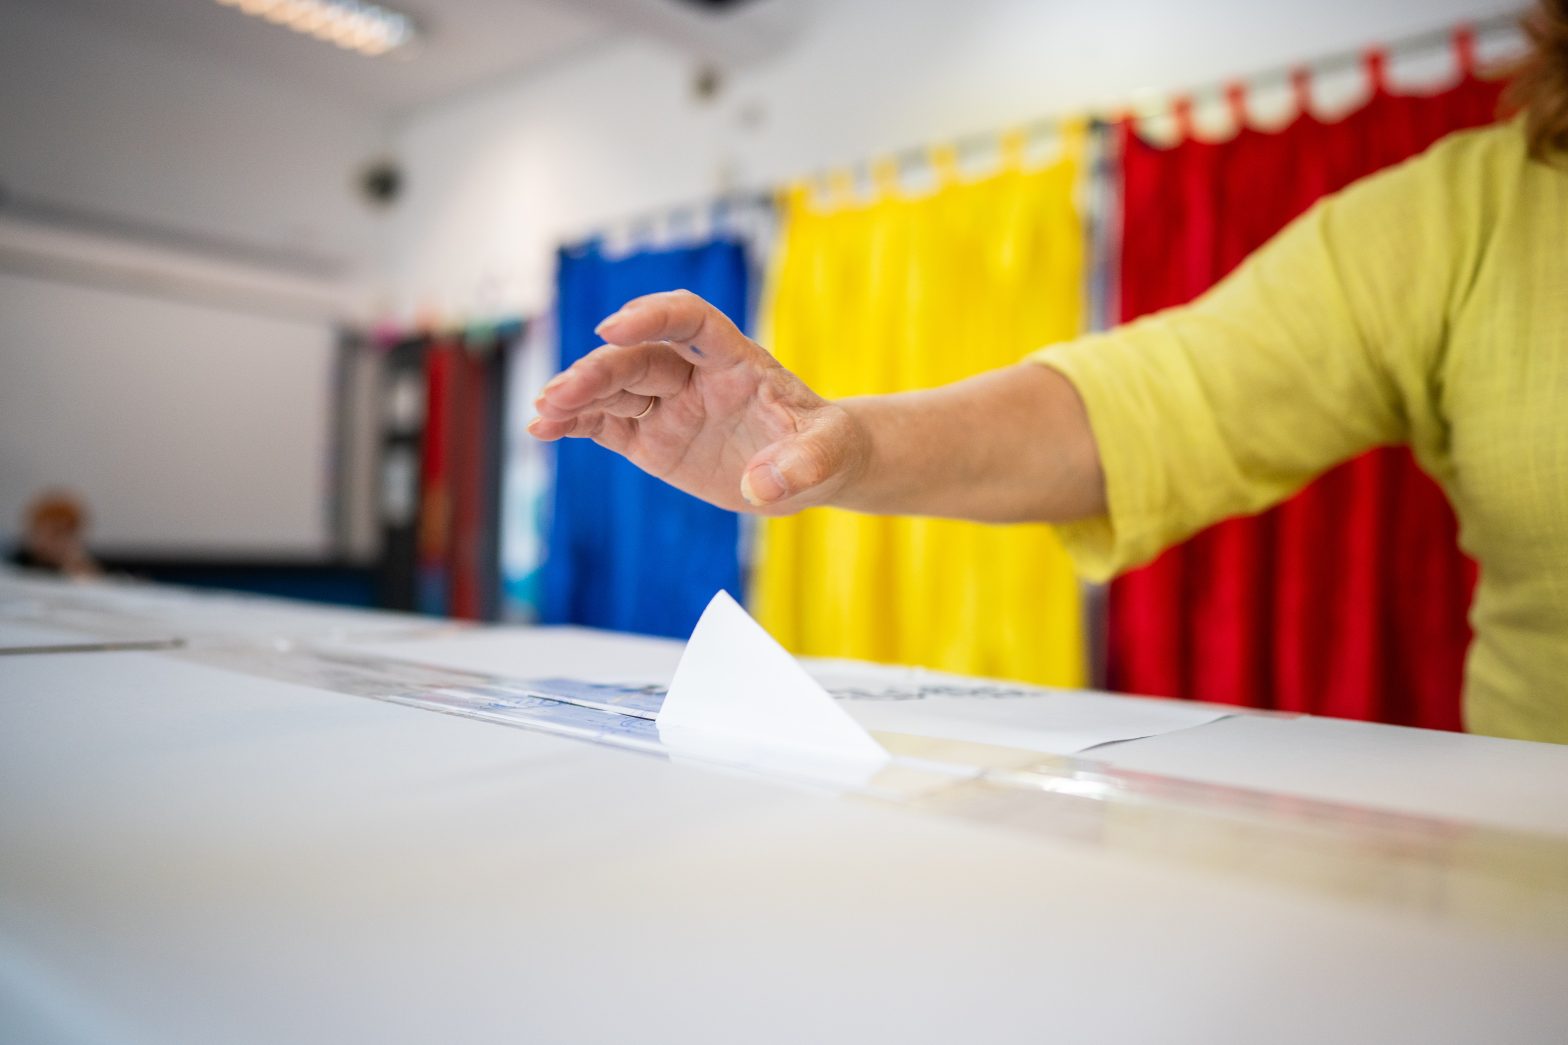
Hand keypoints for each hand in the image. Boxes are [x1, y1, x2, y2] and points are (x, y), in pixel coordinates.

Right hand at [528, 290, 866, 513]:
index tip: (614, 328)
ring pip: (614, 388)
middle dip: (598, 372)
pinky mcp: (651, 436)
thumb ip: (802, 465)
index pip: (692, 321)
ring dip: (576, 396)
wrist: (811, 468)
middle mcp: (695, 373)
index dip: (654, 317)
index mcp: (737, 360)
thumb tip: (763, 486)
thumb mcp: (828, 454)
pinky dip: (574, 424)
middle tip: (560, 395)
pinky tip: (543, 429)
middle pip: (639, 358)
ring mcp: (669, 403)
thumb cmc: (824, 446)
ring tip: (542, 414)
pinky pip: (606, 423)